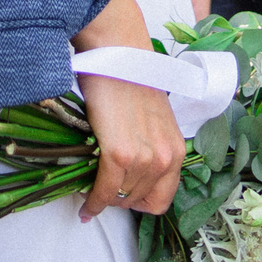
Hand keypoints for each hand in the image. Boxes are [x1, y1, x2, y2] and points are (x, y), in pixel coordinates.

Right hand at [77, 74, 183, 219]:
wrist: (118, 56)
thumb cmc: (130, 80)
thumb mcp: (153, 121)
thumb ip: (150, 148)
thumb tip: (130, 172)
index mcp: (176, 150)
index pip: (162, 199)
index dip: (140, 203)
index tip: (124, 198)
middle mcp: (164, 157)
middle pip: (138, 201)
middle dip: (118, 200)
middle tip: (102, 191)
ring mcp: (143, 158)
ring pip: (120, 198)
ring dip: (104, 199)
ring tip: (91, 189)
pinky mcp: (120, 154)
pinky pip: (105, 191)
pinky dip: (93, 202)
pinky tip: (86, 204)